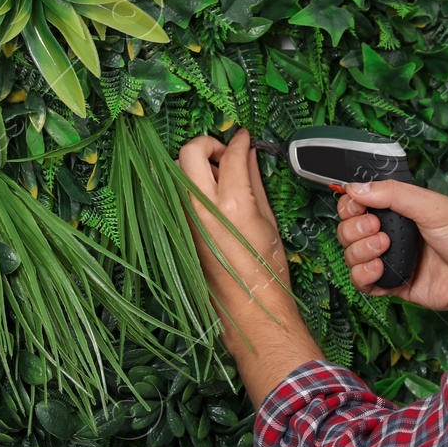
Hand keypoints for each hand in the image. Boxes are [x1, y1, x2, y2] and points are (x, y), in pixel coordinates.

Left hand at [178, 127, 298, 354]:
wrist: (249, 308)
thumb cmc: (267, 271)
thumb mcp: (268, 221)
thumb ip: (254, 182)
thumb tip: (249, 157)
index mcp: (232, 205)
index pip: (231, 156)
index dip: (239, 141)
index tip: (244, 137)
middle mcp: (202, 209)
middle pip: (190, 152)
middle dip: (208, 143)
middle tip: (225, 153)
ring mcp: (187, 220)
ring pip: (179, 171)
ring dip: (197, 164)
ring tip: (221, 175)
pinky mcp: (181, 230)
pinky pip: (179, 194)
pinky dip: (193, 185)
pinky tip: (213, 195)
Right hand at [334, 180, 447, 335]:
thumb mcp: (433, 207)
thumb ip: (394, 195)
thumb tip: (354, 187)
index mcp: (401, 210)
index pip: (359, 204)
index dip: (351, 205)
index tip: (358, 206)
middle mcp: (392, 233)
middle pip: (349, 230)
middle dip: (354, 228)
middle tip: (377, 229)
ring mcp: (391, 260)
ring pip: (351, 255)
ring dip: (359, 251)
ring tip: (385, 248)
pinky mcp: (393, 285)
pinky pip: (362, 283)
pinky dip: (362, 275)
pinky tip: (379, 270)